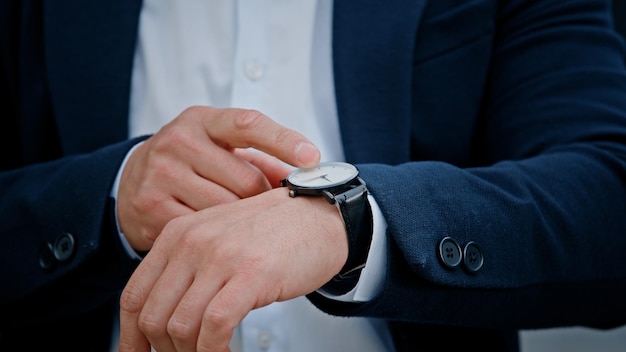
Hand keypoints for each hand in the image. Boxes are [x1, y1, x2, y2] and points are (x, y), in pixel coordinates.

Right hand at [117, 106, 319, 250]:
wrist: (131, 180)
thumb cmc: (191, 161)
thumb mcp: (220, 148)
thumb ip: (259, 159)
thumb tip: (304, 179)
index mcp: (202, 120)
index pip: (248, 124)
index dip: (283, 141)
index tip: (312, 157)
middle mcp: (179, 141)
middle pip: (245, 179)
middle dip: (263, 199)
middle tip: (266, 209)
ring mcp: (161, 173)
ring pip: (226, 209)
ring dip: (242, 223)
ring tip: (242, 224)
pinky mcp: (150, 206)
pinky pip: (201, 230)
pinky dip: (216, 236)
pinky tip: (216, 236)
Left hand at [118, 187, 347, 351]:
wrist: (321, 214)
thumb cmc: (275, 231)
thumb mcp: (218, 239)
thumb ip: (188, 268)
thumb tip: (166, 317)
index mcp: (178, 234)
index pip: (135, 295)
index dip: (131, 336)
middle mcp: (193, 243)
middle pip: (153, 317)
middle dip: (164, 350)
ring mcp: (221, 258)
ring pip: (180, 327)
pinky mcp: (251, 275)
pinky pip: (214, 328)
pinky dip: (215, 351)